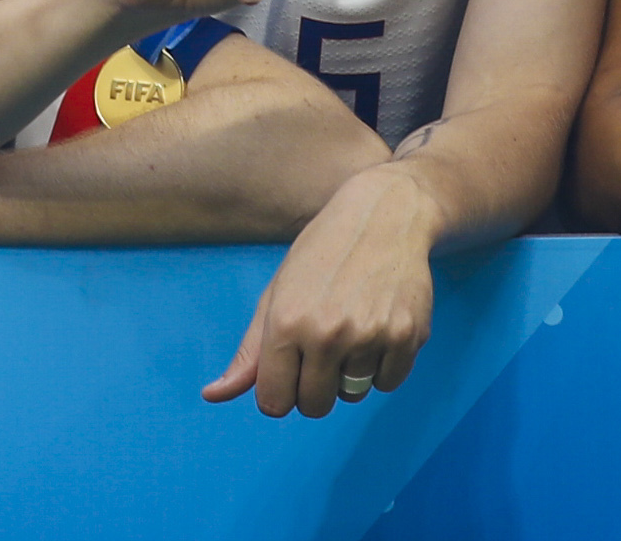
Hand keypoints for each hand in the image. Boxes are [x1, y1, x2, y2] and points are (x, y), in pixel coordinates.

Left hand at [205, 163, 436, 418]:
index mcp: (286, 323)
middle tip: (323, 347)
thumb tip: (213, 395)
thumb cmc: (323, 252)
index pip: (274, 403)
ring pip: (353, 396)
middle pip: (314, 407)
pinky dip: (382, 366)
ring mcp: (370, 336)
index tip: (290, 368)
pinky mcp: (407, 336)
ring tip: (354, 327)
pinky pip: (387, 383)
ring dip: (351, 374)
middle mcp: (327, 334)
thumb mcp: (276, 294)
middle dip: (314, 387)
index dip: (280, 390)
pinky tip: (378, 326)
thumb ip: (249, 352)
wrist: (386, 213)